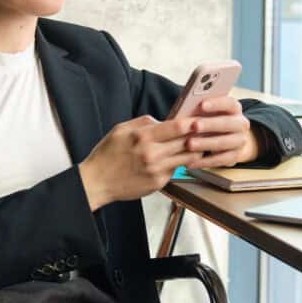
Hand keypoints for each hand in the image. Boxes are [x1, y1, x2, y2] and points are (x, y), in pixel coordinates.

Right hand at [78, 115, 202, 211]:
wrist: (97, 182)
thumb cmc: (107, 155)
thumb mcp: (121, 129)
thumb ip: (144, 122)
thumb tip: (163, 120)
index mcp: (143, 136)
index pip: (177, 127)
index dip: (192, 122)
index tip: (200, 119)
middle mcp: (152, 154)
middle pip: (186, 142)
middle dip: (197, 136)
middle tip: (204, 131)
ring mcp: (156, 170)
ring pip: (186, 158)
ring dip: (193, 151)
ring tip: (196, 145)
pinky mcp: (158, 183)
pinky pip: (175, 170)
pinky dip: (178, 164)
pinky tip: (177, 159)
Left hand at [182, 96, 260, 168]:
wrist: (227, 138)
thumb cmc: (209, 120)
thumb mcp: (207, 113)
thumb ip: (199, 110)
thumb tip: (186, 110)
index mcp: (234, 108)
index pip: (229, 103)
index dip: (217, 103)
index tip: (202, 105)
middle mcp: (241, 124)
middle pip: (228, 123)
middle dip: (210, 124)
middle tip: (194, 126)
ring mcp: (240, 141)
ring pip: (225, 142)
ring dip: (206, 143)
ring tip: (189, 144)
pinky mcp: (235, 157)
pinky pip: (221, 160)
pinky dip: (205, 161)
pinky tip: (191, 161)